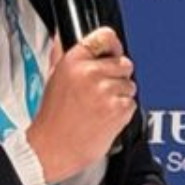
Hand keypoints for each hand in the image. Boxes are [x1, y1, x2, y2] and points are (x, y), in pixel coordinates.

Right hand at [24, 28, 135, 182]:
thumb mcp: (53, 78)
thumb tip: (65, 36)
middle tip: (100, 91)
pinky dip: (123, 111)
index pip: (105, 37)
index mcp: (73, 62)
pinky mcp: (118, 109)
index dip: (112, 46)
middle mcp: (91, 73)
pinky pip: (132, 103)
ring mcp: (106, 91)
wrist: (52, 148)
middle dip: (117, 76)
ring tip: (99, 107)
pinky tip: (104, 117)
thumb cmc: (52, 118)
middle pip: (124, 63)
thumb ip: (63, 55)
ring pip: (130, 84)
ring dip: (120, 95)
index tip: (113, 51)